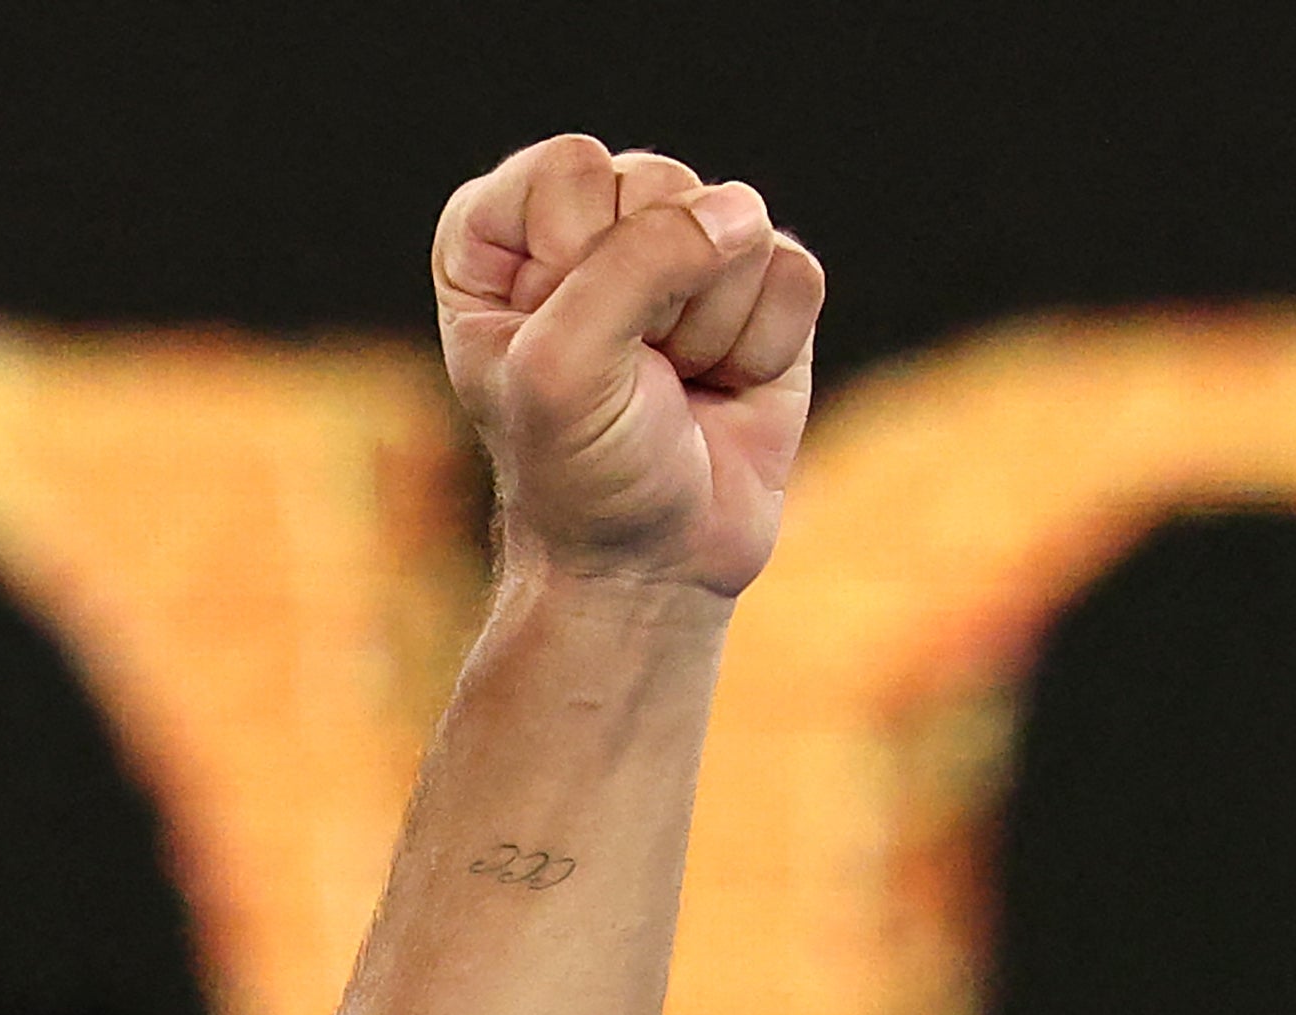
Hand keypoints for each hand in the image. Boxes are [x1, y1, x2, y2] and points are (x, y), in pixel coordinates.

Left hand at [434, 137, 822, 599]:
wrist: (650, 565)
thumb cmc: (578, 472)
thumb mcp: (563, 371)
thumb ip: (633, 266)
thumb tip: (741, 211)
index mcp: (502, 238)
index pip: (569, 168)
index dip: (579, 255)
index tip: (560, 339)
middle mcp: (590, 229)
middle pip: (660, 182)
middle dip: (655, 294)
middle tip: (629, 373)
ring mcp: (680, 253)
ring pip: (738, 221)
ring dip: (709, 326)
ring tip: (672, 384)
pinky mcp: (759, 288)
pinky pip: (793, 269)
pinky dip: (764, 346)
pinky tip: (725, 388)